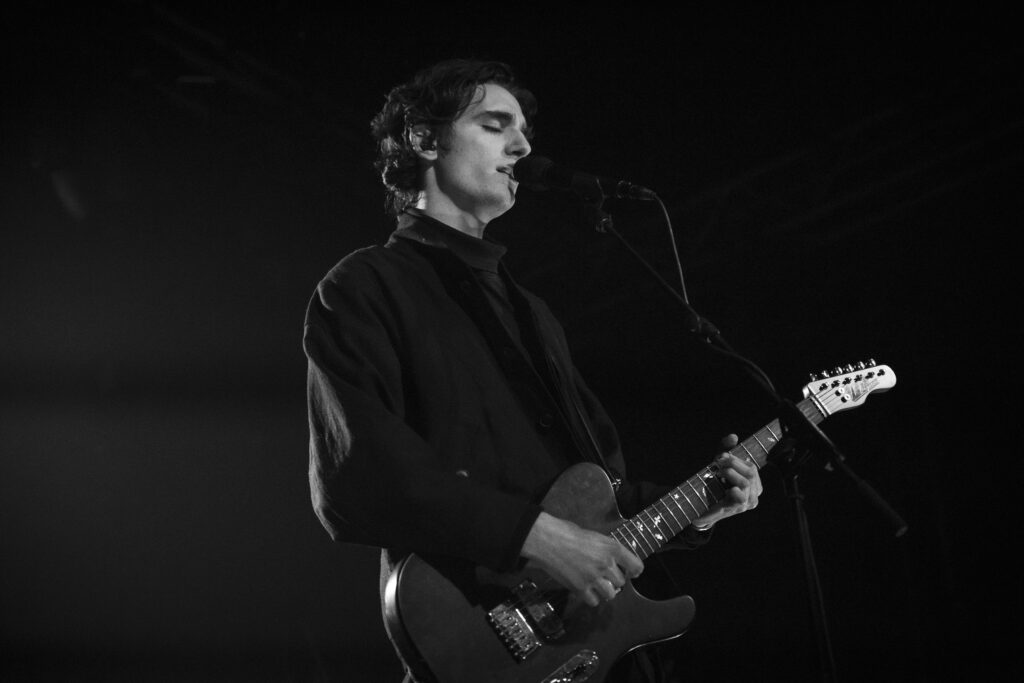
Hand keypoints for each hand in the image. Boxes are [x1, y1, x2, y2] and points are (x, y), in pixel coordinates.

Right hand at [520, 512, 642, 606]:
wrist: (547, 540)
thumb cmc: (567, 532)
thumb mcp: (594, 536)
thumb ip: (606, 550)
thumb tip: (613, 561)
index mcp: (612, 548)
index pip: (636, 566)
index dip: (635, 571)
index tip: (631, 573)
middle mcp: (606, 564)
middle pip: (621, 582)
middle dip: (614, 580)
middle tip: (605, 575)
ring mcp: (594, 578)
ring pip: (611, 594)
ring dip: (605, 590)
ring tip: (596, 584)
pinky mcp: (580, 589)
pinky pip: (594, 601)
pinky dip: (591, 597)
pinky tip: (585, 589)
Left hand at [691, 434, 762, 528]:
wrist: (701, 506)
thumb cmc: (714, 484)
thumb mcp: (718, 464)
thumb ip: (725, 449)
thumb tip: (733, 436)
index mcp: (753, 482)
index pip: (751, 466)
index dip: (736, 459)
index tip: (721, 456)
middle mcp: (753, 492)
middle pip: (750, 472)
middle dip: (733, 463)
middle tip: (718, 462)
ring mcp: (747, 502)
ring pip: (746, 483)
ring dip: (731, 474)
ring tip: (719, 473)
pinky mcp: (737, 509)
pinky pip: (742, 498)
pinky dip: (735, 491)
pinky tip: (728, 488)